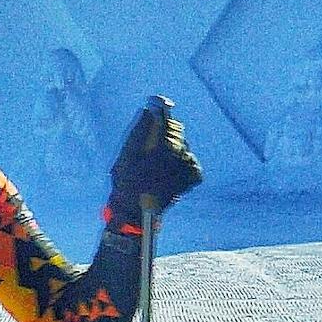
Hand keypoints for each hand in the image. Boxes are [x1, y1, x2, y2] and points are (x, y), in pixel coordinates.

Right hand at [109, 100, 201, 221]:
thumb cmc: (127, 181)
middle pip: (176, 132)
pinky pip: (189, 161)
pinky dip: (180, 165)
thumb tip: (150, 110)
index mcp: (163, 144)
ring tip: (157, 166)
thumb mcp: (126, 154)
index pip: (167, 120)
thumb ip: (140, 130)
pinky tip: (167, 174)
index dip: (160, 115)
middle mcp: (181, 151)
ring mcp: (189, 163)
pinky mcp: (194, 174)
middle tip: (151, 150)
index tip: (154, 111)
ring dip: (172, 151)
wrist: (137, 210)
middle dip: (165, 136)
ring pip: (182, 147)